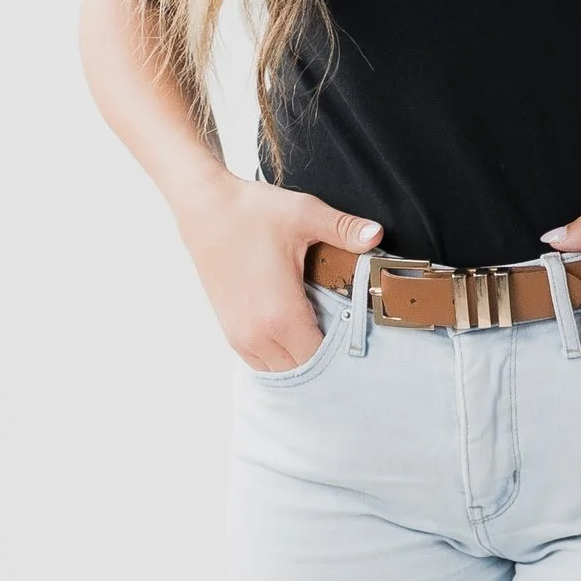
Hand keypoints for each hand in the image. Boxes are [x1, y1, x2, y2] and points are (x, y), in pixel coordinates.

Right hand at [177, 170, 382, 370]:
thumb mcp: (304, 215)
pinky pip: (260, 362)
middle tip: (345, 334)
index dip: (343, 353)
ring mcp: (240, 336)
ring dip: (300, 359)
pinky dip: (279, 356)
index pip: (320, 358)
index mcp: (280, 315)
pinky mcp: (230, 330)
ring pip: (279, 371)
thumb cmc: (251, 212)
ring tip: (320, 334)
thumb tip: (376, 234)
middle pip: (302, 370)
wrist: (205, 209)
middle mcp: (258, 335)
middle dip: (325, 359)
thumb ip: (344, 229)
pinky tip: (294, 334)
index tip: (358, 337)